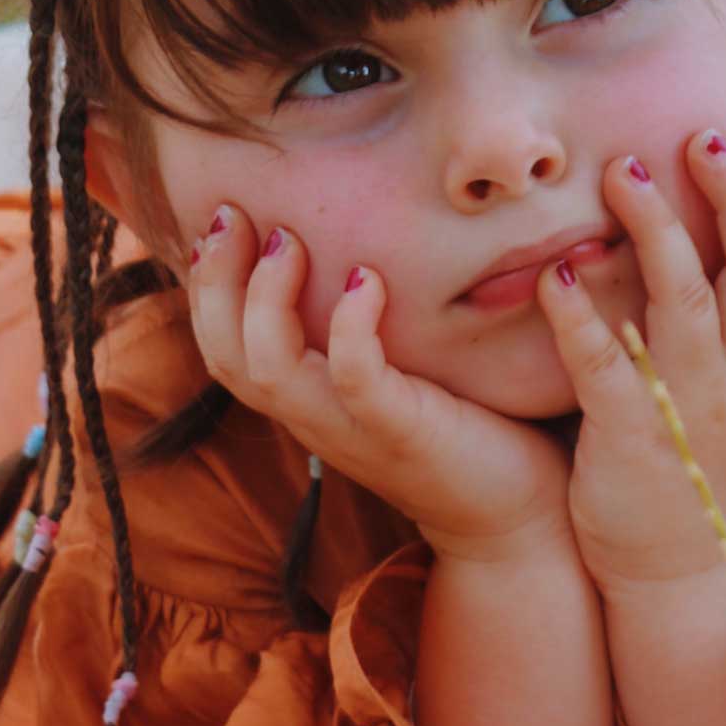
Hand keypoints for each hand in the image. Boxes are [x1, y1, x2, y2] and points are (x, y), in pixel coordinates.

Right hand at [187, 208, 574, 564]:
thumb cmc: (467, 428)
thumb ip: (372, 328)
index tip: (222, 218)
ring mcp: (354, 430)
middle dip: (215, 279)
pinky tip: (364, 277)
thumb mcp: (402, 371)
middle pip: (228, 357)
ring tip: (289, 240)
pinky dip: (350, 325)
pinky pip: (354, 378)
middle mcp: (316, 419)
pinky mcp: (402, 432)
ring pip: (270, 370)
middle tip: (231, 210)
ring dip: (266, 298)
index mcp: (308, 402)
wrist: (517, 515)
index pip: (225, 349)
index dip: (207, 285)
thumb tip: (362, 247)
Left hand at [540, 134, 725, 596]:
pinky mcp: (629, 436)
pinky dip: (580, 319)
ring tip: (622, 171)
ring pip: (686, 302)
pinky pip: (606, 367)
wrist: (680, 576)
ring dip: (656, 231)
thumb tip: (716, 241)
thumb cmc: (692, 465)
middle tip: (701, 138)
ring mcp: (685, 402)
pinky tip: (553, 277)